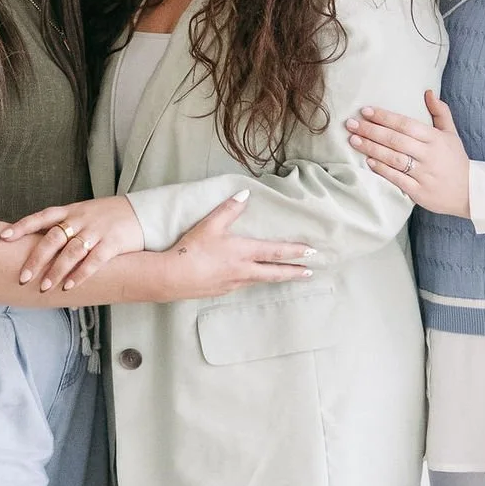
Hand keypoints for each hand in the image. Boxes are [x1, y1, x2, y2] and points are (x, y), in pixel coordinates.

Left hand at [2, 194, 146, 294]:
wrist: (142, 213)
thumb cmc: (108, 217)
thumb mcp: (83, 214)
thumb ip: (63, 226)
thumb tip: (38, 245)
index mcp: (71, 211)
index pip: (41, 217)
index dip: (21, 227)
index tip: (3, 237)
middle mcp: (80, 220)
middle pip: (53, 238)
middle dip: (36, 259)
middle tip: (23, 277)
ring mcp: (96, 231)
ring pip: (71, 251)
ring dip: (56, 271)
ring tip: (45, 287)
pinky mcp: (113, 243)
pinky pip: (94, 261)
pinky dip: (80, 275)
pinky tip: (69, 286)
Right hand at [158, 194, 318, 298]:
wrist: (173, 277)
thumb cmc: (191, 249)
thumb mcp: (210, 225)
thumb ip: (229, 209)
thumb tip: (245, 194)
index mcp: (243, 252)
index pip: (275, 252)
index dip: (295, 252)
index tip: (311, 252)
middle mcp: (244, 270)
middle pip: (275, 273)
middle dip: (294, 272)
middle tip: (310, 273)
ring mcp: (234, 283)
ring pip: (261, 280)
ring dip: (276, 277)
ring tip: (287, 275)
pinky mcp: (223, 290)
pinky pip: (245, 285)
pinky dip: (255, 280)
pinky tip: (252, 278)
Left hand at [345, 91, 471, 215]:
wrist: (471, 193)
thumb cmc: (456, 160)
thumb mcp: (451, 134)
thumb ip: (440, 112)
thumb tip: (428, 92)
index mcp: (435, 139)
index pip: (406, 124)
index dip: (385, 117)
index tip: (366, 111)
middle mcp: (429, 155)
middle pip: (396, 140)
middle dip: (371, 131)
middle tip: (351, 124)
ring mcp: (424, 174)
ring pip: (393, 159)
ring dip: (372, 149)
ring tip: (354, 140)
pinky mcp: (419, 191)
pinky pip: (397, 179)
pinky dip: (382, 170)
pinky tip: (368, 161)